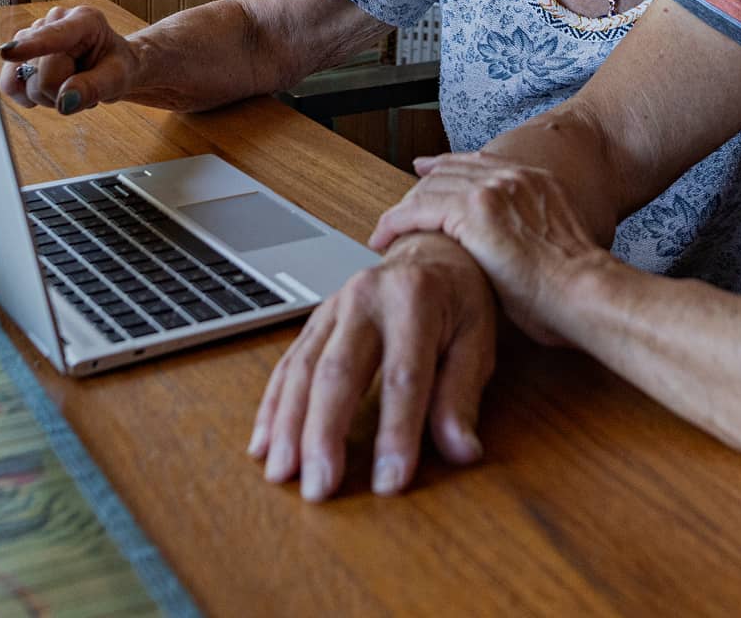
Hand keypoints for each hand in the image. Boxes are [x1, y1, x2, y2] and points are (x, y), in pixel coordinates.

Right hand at [0, 4, 137, 114]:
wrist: (110, 65)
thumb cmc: (117, 66)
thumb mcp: (118, 78)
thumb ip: (94, 87)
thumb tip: (64, 102)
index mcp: (84, 20)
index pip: (55, 36)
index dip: (32, 46)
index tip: (8, 52)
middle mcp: (53, 21)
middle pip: (42, 75)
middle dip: (62, 90)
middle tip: (84, 83)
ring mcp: (31, 35)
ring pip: (23, 81)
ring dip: (48, 95)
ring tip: (70, 84)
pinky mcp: (18, 53)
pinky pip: (10, 85)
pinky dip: (30, 96)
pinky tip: (51, 88)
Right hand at [248, 233, 495, 500]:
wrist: (433, 252)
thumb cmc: (460, 301)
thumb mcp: (477, 340)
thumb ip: (462, 395)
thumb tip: (461, 450)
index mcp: (416, 298)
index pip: (404, 376)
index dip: (396, 433)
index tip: (389, 483)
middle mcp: (367, 297)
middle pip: (338, 371)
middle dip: (324, 434)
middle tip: (319, 489)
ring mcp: (335, 306)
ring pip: (303, 368)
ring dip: (288, 425)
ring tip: (282, 475)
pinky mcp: (316, 320)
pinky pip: (288, 364)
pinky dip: (273, 406)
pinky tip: (263, 444)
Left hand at [371, 152, 609, 344]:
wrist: (586, 291)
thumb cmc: (575, 290)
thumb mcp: (554, 246)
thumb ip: (528, 238)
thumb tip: (511, 259)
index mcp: (536, 180)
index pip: (479, 164)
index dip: (447, 166)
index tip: (426, 170)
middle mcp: (513, 177)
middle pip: (449, 172)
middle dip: (418, 188)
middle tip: (397, 208)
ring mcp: (492, 190)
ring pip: (430, 189)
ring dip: (403, 210)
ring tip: (386, 231)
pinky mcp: (471, 212)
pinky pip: (419, 209)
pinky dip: (397, 222)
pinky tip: (384, 237)